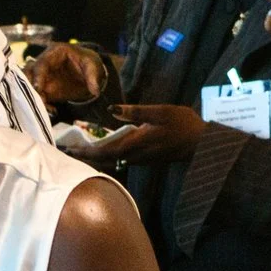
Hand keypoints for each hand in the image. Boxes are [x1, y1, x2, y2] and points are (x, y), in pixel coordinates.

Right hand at [25, 41, 106, 106]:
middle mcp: (43, 63)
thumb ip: (93, 78)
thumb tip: (95, 91)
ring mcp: (41, 76)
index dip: (38, 75)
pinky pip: (36, 96)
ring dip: (32, 96)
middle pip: (27, 73)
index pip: (41, 63)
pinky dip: (41, 104)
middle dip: (28, 86)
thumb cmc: (87, 63)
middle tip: (37, 99)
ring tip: (45, 107)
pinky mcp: (42, 88)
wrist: (86, 72)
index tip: (38, 88)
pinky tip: (52, 110)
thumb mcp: (92, 66)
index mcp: (54, 53)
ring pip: (28, 85)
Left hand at [69, 102, 205, 165]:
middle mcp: (134, 155)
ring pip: (111, 161)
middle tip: (68, 150)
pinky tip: (101, 149)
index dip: (86, 152)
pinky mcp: (144, 160)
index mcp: (135, 143)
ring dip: (95, 157)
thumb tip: (112, 109)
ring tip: (80, 150)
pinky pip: (120, 160)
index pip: (104, 151)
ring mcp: (140, 160)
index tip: (70, 150)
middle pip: (104, 159)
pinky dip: (107, 156)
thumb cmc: (183, 124)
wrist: (202, 143)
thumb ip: (136, 111)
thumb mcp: (161, 111)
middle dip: (85, 156)